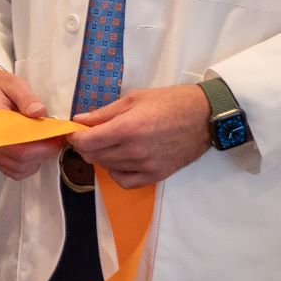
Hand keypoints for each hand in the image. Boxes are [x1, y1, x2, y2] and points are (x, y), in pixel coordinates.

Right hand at [0, 65, 67, 179]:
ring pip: (19, 169)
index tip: (57, 136)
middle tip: (57, 138)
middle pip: (20, 160)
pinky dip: (30, 165)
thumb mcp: (13, 84)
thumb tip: (38, 112)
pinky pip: (15, 171)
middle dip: (44, 152)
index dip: (40, 146)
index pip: (16, 146)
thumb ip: (26, 97)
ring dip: (38, 159)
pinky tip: (36, 150)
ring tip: (47, 143)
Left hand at [70, 83, 213, 188]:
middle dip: (87, 145)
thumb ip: (104, 112)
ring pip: (107, 167)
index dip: (75, 137)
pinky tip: (122, 160)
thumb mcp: (134, 98)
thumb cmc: (171, 102)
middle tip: (94, 134)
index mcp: (127, 128)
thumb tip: (80, 120)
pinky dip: (118, 172)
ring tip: (113, 142)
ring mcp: (146, 166)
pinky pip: (125, 182)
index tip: (76, 132)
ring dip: (103, 156)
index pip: (86, 142)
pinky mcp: (156, 175)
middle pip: (93, 156)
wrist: (205, 116)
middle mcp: (134, 151)